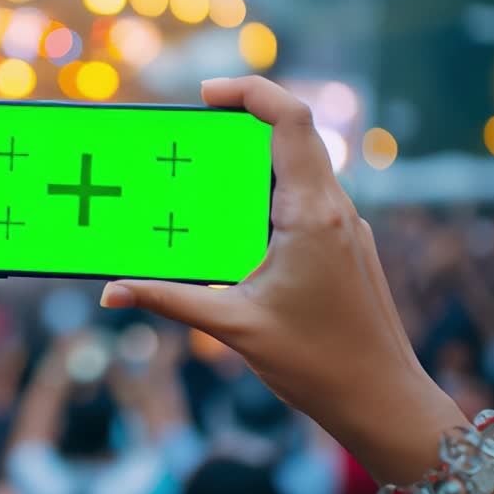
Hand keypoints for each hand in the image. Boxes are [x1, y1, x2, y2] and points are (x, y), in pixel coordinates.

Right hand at [100, 76, 463, 483]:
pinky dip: (266, 196)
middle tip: (188, 139)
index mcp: (312, 215)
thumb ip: (168, 300)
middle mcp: (335, 211)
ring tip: (202, 183)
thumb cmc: (318, 365)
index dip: (249, 91)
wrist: (383, 402)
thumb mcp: (233, 327)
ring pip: (298, 168)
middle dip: (239, 125)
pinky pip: (303, 200)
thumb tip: (110, 292)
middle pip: (292, 136)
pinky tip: (234, 227)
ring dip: (252, 164)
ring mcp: (343, 227)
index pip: (290, 121)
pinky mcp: (342, 246)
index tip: (205, 94)